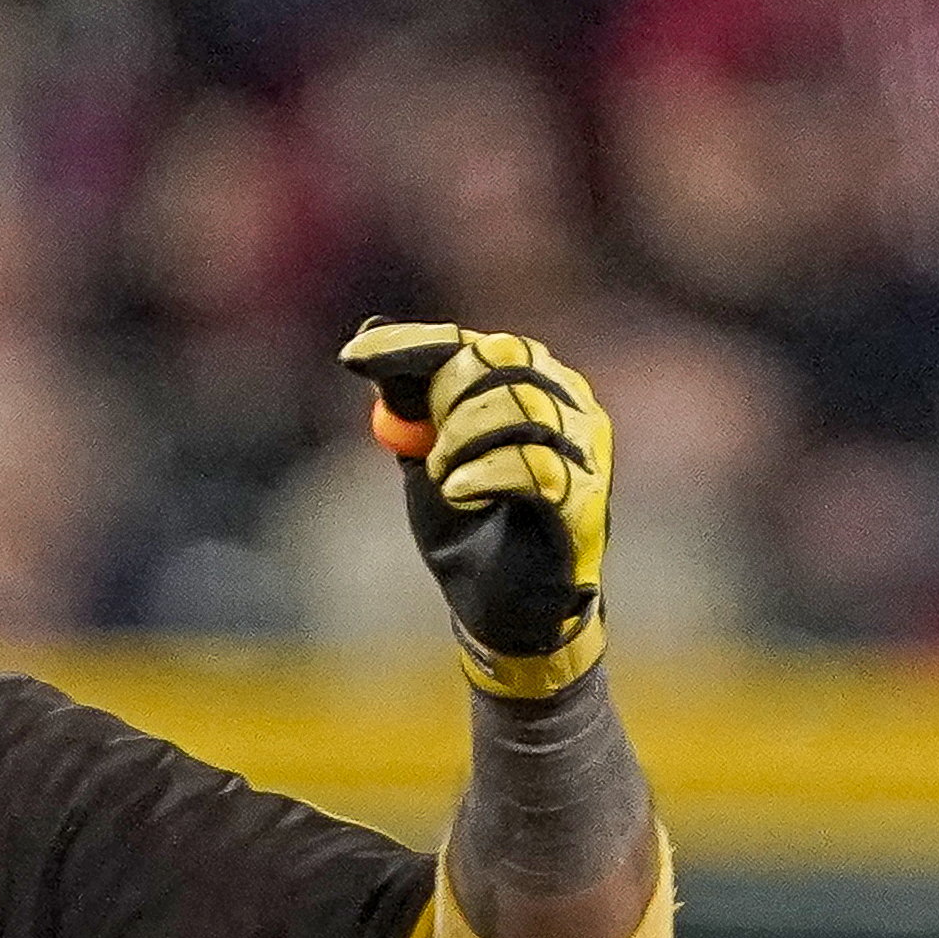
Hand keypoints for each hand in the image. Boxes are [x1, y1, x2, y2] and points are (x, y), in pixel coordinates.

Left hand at [336, 319, 612, 697]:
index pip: (468, 343)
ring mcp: (583, 448)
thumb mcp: (426, 453)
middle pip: (499, 360)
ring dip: (463, 441)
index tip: (354, 356)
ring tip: (447, 479)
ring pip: (519, 408)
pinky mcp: (583, 497)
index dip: (410, 345)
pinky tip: (460, 491)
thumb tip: (368, 332)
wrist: (500, 606)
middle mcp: (567, 401)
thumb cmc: (470, 523)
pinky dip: (485, 474)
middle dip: (447, 396)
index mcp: (528, 381)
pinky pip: (533, 466)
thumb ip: (408, 401)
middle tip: (430, 445)